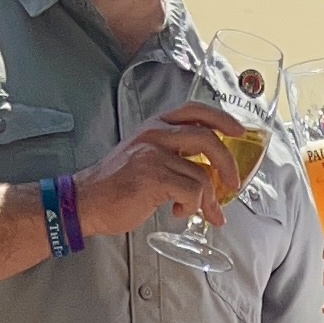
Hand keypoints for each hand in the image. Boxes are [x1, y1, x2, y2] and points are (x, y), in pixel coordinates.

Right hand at [74, 103, 252, 239]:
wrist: (83, 202)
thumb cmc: (114, 186)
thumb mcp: (143, 157)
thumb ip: (173, 156)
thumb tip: (210, 172)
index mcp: (154, 127)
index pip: (194, 111)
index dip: (221, 118)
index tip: (239, 131)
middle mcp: (155, 135)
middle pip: (207, 138)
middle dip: (227, 163)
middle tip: (232, 184)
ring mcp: (153, 155)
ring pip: (202, 173)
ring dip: (207, 199)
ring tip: (198, 211)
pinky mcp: (153, 177)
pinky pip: (192, 191)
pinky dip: (191, 206)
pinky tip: (177, 212)